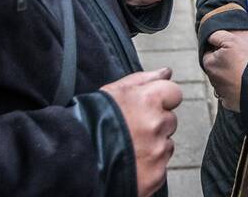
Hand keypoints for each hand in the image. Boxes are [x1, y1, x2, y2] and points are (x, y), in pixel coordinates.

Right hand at [100, 68, 182, 196]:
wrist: (73, 162)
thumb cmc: (88, 122)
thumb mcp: (111, 93)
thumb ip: (142, 80)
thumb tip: (166, 72)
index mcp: (148, 100)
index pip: (174, 93)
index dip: (161, 100)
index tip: (148, 107)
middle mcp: (157, 124)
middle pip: (170, 120)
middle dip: (156, 124)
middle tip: (132, 131)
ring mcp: (157, 150)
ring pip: (167, 144)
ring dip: (154, 146)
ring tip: (128, 148)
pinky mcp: (156, 173)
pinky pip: (161, 166)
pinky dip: (149, 166)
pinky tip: (131, 163)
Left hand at [202, 30, 247, 110]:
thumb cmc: (247, 60)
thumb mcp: (232, 40)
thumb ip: (218, 36)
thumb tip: (210, 37)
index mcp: (210, 64)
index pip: (209, 54)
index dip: (219, 49)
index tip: (231, 49)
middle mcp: (213, 80)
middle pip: (217, 69)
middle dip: (224, 64)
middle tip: (240, 59)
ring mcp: (222, 93)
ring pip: (224, 82)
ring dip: (231, 77)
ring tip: (246, 71)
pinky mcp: (231, 103)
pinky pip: (232, 95)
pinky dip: (237, 90)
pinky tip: (246, 84)